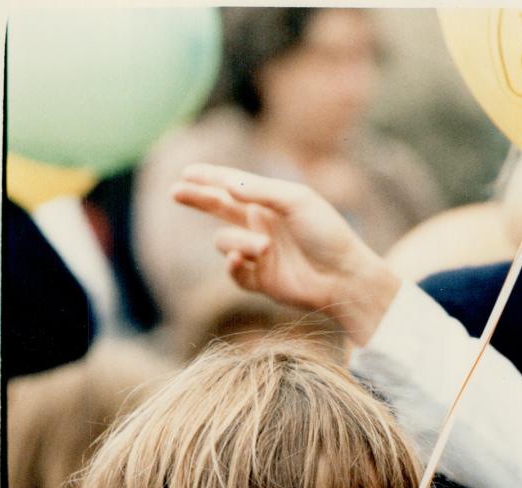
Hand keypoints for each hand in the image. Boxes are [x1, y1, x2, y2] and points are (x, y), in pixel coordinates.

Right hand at [171, 164, 399, 344]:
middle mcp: (261, 225)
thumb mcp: (295, 201)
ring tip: (264, 248)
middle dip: (197, 199)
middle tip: (176, 191)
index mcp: (270, 202)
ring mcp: (259, 254)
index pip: (232, 186)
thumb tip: (224, 184)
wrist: (344, 277)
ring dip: (239, 243)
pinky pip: (234, 273)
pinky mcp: (260, 281)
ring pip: (224, 243)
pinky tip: (241, 261)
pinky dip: (234, 266)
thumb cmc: (326, 234)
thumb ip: (259, 191)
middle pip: (218, 209)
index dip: (208, 178)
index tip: (186, 172)